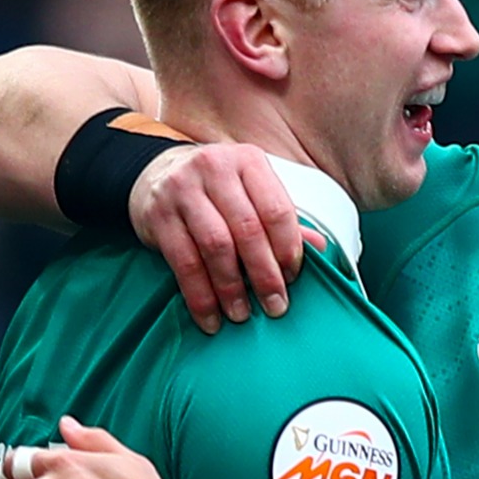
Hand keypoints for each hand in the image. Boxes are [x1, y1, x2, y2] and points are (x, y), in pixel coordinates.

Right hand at [133, 144, 313, 332]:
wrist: (156, 173)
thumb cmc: (216, 188)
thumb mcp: (251, 192)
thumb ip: (282, 219)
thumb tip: (322, 248)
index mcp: (248, 162)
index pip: (277, 210)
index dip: (288, 249)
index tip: (292, 278)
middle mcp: (215, 168)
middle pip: (248, 230)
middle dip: (264, 275)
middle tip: (274, 306)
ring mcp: (183, 189)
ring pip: (215, 246)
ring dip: (231, 288)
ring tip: (241, 314)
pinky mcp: (158, 214)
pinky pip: (183, 262)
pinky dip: (199, 295)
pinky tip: (209, 316)